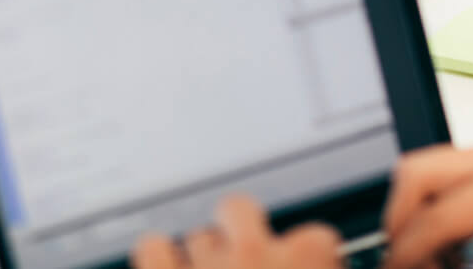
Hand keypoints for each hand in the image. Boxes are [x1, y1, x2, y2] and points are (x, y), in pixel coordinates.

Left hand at [132, 197, 340, 268]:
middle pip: (239, 209)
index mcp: (306, 262)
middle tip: (246, 258)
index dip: (312, 258)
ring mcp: (207, 266)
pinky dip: (158, 258)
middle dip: (240, 230)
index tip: (308, 267)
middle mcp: (254, 255)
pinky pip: (151, 247)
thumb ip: (320, 268)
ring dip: (203, 258)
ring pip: (198, 234)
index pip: (317, 238)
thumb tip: (321, 265)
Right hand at [383, 139, 472, 268]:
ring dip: (424, 211)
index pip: (437, 213)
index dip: (410, 252)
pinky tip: (464, 242)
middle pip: (420, 170)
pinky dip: (450, 204)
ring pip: (439, 168)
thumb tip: (450, 262)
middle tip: (403, 260)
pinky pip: (465, 173)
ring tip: (433, 257)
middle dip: (400, 220)